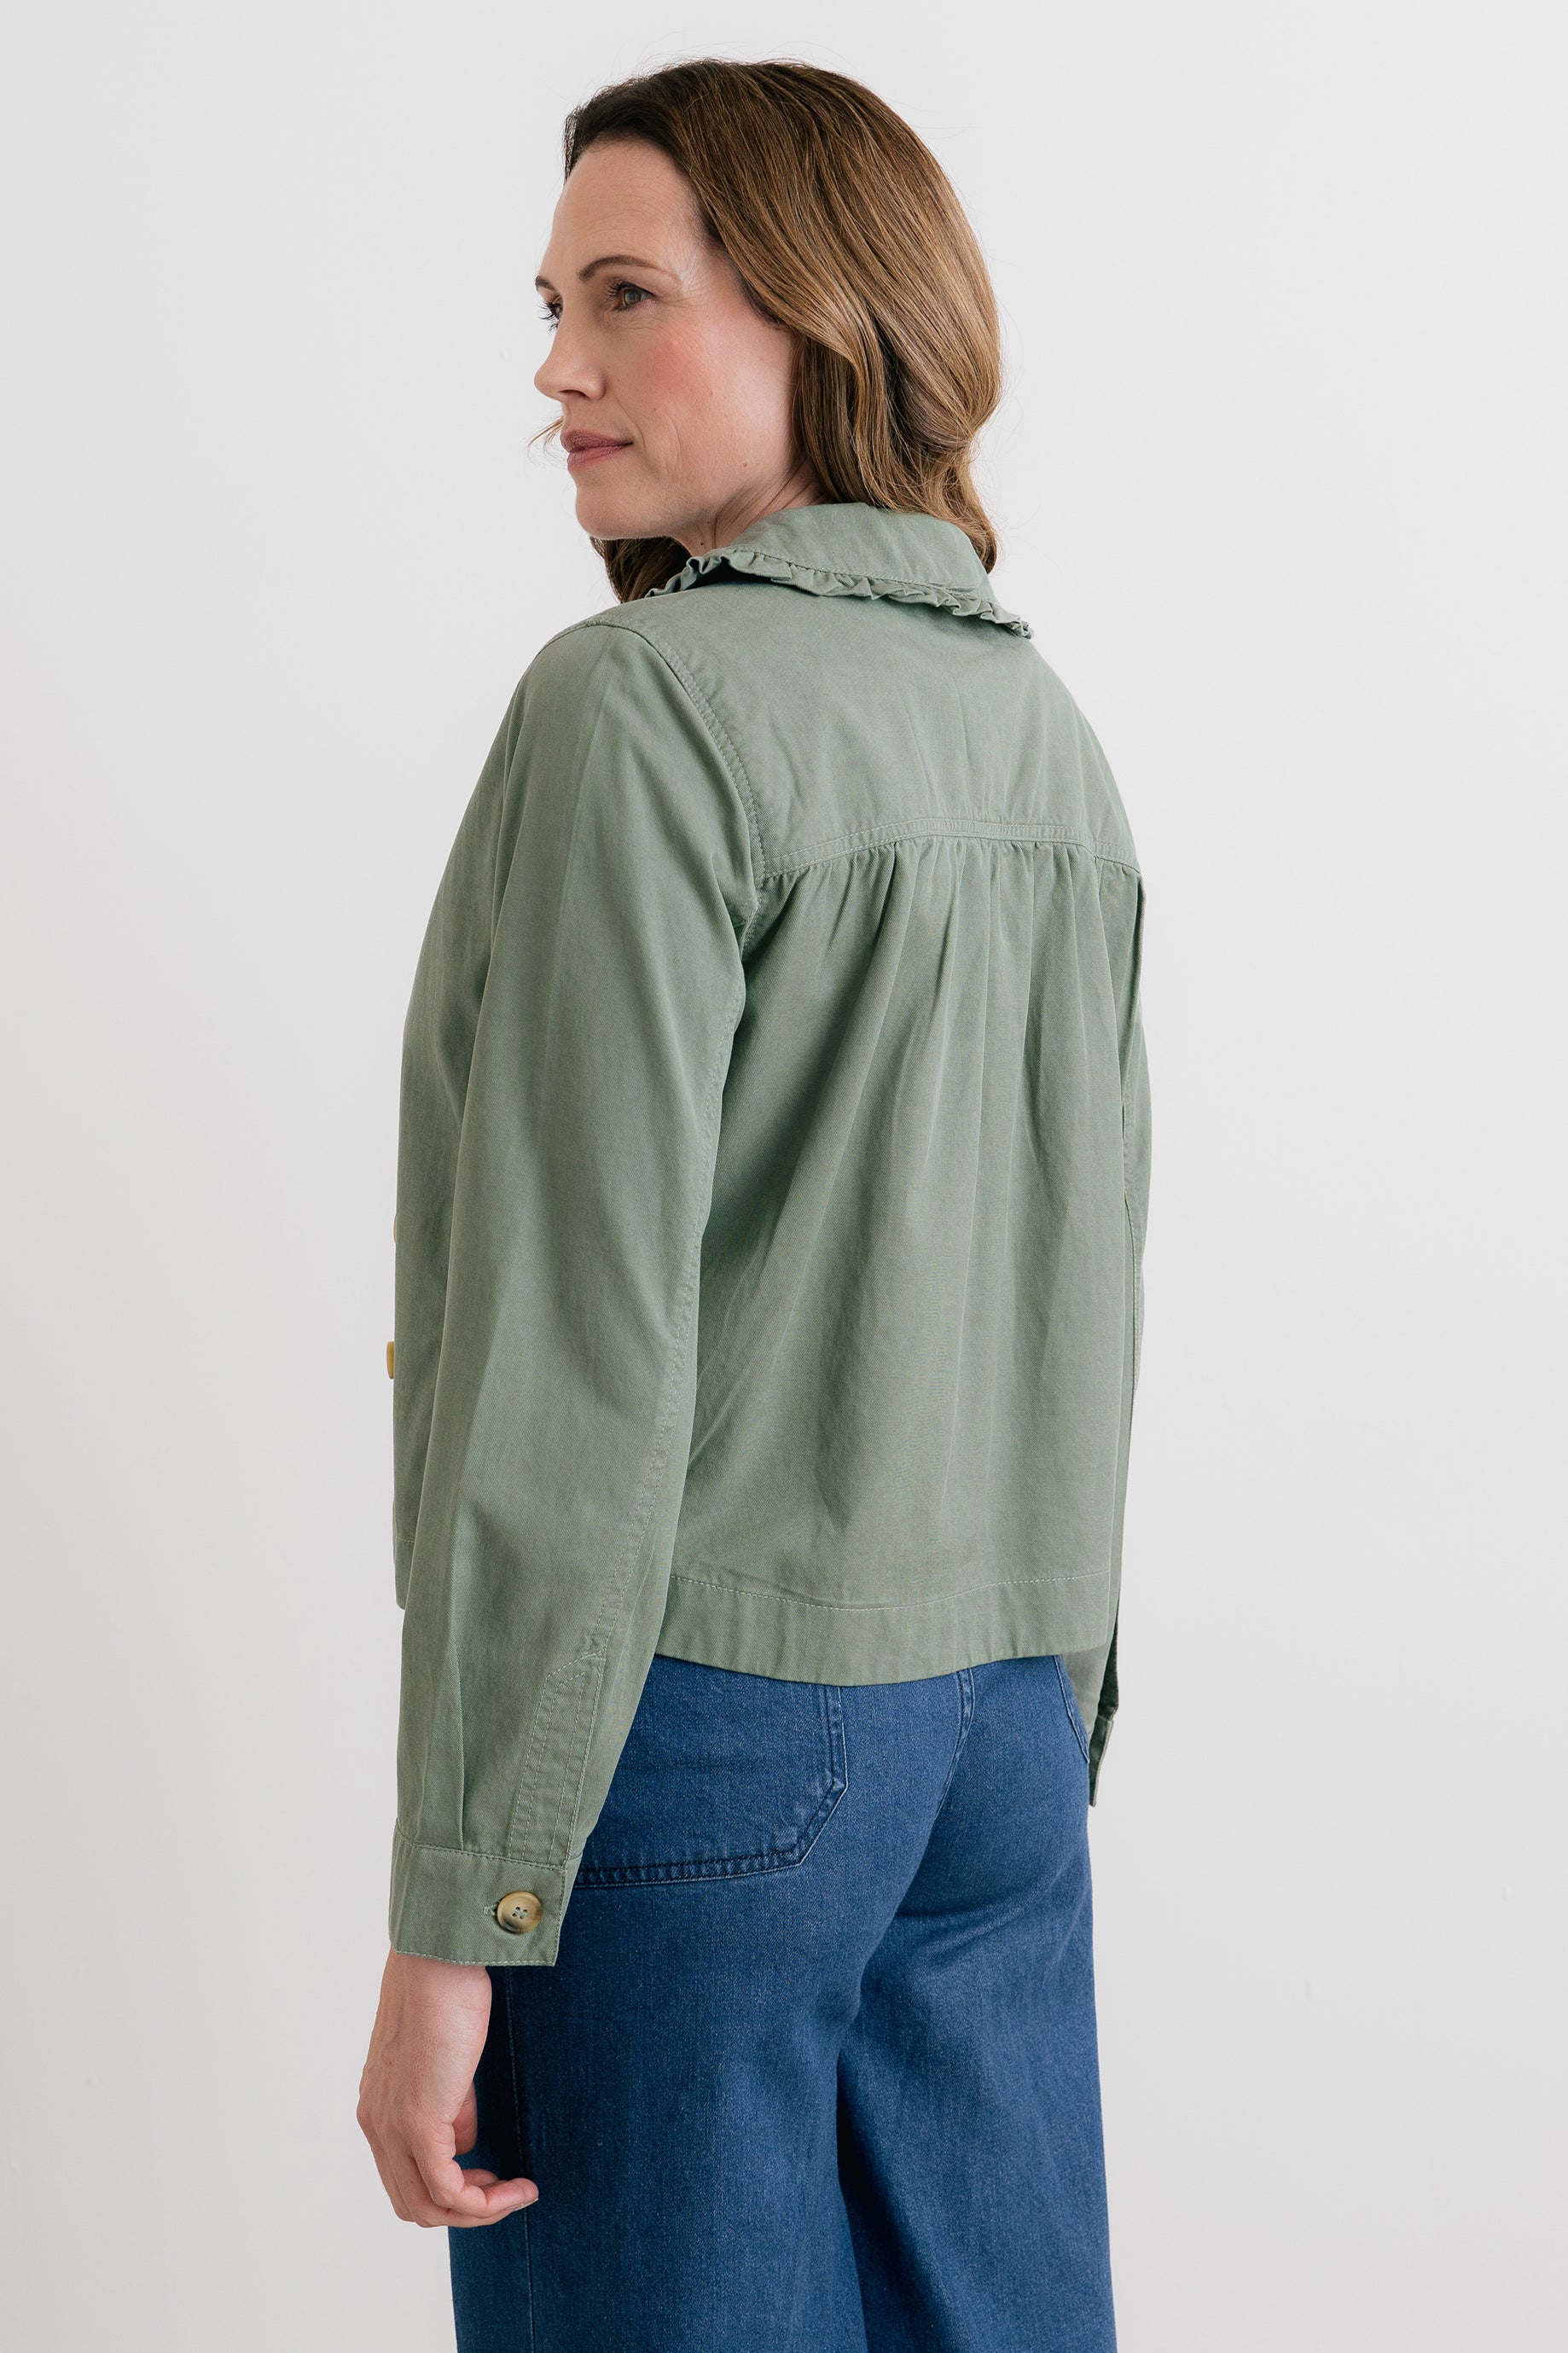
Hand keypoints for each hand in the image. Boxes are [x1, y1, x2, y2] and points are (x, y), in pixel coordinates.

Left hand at [357, 1948, 538, 2226]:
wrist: (437, 1960)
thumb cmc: (446, 1994)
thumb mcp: (445, 2063)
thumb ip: (450, 2104)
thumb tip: (465, 2143)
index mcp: (379, 2110)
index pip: (404, 2180)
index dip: (450, 2190)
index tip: (492, 2173)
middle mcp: (377, 2126)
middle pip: (413, 2206)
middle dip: (465, 2210)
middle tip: (507, 2190)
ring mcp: (392, 2128)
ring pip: (428, 2208)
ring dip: (479, 2211)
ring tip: (519, 2191)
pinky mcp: (417, 2123)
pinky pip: (448, 2190)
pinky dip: (486, 2201)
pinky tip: (519, 2186)